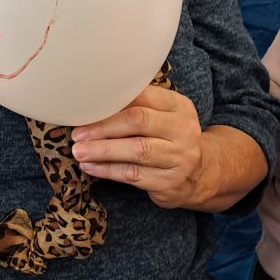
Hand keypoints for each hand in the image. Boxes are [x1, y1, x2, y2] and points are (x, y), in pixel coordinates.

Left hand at [71, 84, 203, 207]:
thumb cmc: (169, 138)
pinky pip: (132, 174)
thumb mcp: (164, 115)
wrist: (201, 174)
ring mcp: (178, 158)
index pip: (142, 97)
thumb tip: (93, 100)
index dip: (111, 102)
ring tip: (78, 151)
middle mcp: (183, 130)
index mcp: (179, 106)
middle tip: (78, 133)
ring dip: (102, 150)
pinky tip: (90, 166)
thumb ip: (138, 105)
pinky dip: (107, 170)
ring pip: (135, 150)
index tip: (86, 107)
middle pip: (138, 122)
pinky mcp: (168, 182)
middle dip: (103, 127)